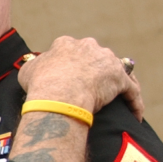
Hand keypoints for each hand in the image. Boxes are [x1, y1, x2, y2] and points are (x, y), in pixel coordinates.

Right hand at [18, 36, 143, 121]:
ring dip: (115, 85)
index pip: (70, 51)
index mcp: (66, 44)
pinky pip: (131, 92)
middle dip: (93, 71)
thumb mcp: (27, 72)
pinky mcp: (121, 79)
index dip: (68, 65)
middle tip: (88, 90)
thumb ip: (34, 67)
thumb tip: (35, 70)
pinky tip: (135, 117)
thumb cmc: (41, 84)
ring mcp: (107, 61)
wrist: (59, 94)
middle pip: (95, 58)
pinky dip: (134, 103)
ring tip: (115, 103)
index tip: (66, 78)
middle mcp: (89, 47)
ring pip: (116, 71)